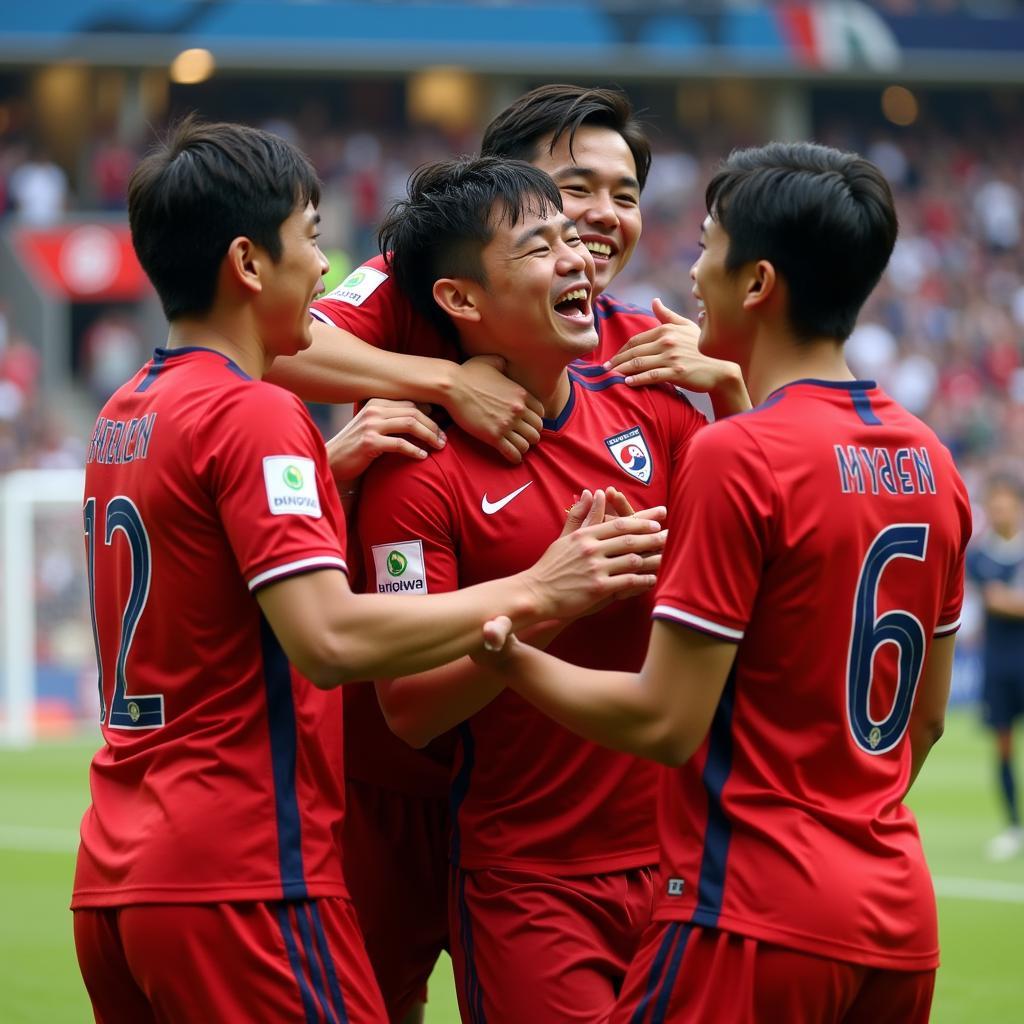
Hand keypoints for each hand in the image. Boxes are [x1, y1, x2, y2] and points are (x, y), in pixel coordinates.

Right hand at [326, 399, 444, 484]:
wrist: (332, 461)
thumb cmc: (356, 447)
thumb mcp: (373, 427)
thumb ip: (391, 419)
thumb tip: (423, 418)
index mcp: (376, 402)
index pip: (410, 402)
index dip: (430, 414)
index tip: (441, 426)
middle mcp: (374, 410)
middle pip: (414, 411)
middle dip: (433, 425)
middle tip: (444, 439)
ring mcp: (371, 425)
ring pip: (410, 424)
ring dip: (429, 436)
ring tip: (439, 446)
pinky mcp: (369, 442)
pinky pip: (400, 443)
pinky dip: (415, 450)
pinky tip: (423, 456)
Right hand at [447, 355, 544, 464]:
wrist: (452, 387)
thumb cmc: (468, 373)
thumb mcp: (490, 361)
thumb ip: (502, 364)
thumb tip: (504, 363)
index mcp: (521, 394)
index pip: (540, 413)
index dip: (535, 420)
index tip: (528, 424)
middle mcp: (518, 410)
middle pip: (537, 430)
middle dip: (531, 435)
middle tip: (523, 437)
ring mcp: (506, 424)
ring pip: (527, 444)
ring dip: (524, 447)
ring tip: (518, 448)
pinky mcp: (493, 436)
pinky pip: (512, 452)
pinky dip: (515, 457)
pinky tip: (514, 458)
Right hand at [560, 488, 662, 609]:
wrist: (536, 593)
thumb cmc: (550, 566)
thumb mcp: (564, 537)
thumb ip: (580, 515)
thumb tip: (590, 492)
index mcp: (585, 535)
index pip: (620, 524)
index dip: (641, 521)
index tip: (657, 520)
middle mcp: (591, 549)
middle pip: (630, 539)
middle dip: (653, 536)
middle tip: (670, 535)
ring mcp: (595, 568)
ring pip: (632, 559)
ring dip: (653, 558)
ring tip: (667, 557)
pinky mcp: (598, 588)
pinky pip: (628, 581)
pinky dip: (643, 580)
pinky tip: (652, 579)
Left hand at [605, 298, 740, 392]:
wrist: (719, 369)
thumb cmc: (700, 349)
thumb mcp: (686, 328)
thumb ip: (668, 316)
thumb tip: (654, 301)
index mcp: (667, 330)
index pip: (636, 340)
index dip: (621, 350)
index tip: (612, 358)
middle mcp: (668, 341)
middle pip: (634, 351)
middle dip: (617, 361)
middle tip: (605, 369)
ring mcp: (672, 357)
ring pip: (639, 363)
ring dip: (622, 370)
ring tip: (611, 376)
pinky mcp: (677, 372)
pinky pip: (652, 376)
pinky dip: (637, 379)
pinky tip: (627, 383)